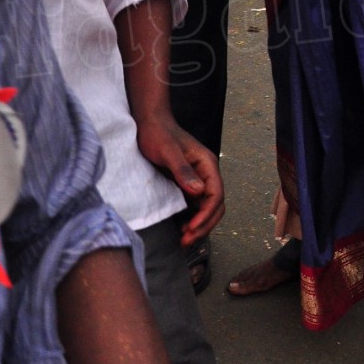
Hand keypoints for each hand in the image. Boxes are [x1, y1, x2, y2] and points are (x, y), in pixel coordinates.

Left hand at [135, 114, 224, 243]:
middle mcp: (206, 174)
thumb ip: (183, 171)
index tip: (191, 228)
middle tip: (186, 240)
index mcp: (207, 164)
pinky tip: (181, 228)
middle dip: (204, 225)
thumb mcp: (168, 152)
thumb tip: (199, 191)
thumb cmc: (158, 134)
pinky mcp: (186, 184)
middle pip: (215, 205)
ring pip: (207, 208)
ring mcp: (197, 180)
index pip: (215, 195)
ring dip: (199, 225)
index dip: (206, 214)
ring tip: (184, 239)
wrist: (148, 123)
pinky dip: (191, 219)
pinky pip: (195, 206)